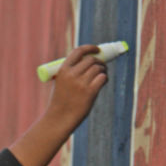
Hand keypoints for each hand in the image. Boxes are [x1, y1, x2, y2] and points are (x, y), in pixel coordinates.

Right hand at [9, 44, 107, 165]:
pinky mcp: (90, 91)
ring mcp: (81, 83)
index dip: (90, 48)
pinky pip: (102, 78)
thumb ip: (71, 72)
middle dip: (99, 61)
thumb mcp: (61, 82)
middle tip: (102, 66)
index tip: (97, 49)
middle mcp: (72, 74)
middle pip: (91, 60)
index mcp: (63, 70)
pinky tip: (103, 82)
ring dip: (103, 69)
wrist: (59, 118)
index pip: (78, 51)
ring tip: (102, 75)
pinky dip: (105, 78)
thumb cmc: (61, 101)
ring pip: (98, 68)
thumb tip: (89, 61)